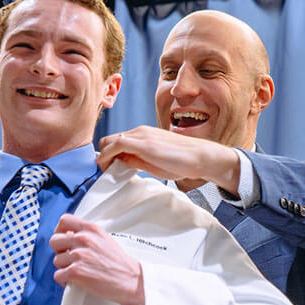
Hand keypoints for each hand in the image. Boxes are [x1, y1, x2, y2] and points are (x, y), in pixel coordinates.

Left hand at [50, 215, 144, 304]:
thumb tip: (69, 236)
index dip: (59, 230)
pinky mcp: (76, 271)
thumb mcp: (104, 239)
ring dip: (64, 268)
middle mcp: (84, 239)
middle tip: (68, 259)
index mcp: (91, 229)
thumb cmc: (118, 263)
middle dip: (59, 251)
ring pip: (56, 260)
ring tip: (77, 272)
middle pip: (54, 240)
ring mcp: (79, 255)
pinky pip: (58, 275)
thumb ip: (88, 235)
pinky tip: (74, 281)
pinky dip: (64, 281)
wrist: (130, 280)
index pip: (64, 220)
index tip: (62, 239)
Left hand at [97, 125, 240, 193]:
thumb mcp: (153, 162)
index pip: (116, 141)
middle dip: (103, 155)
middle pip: (108, 139)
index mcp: (142, 135)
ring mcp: (141, 136)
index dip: (107, 155)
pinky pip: (116, 145)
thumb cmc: (181, 161)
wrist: (200, 157)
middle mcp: (139, 132)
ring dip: (103, 157)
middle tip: (105, 172)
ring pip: (109, 141)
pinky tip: (108, 169)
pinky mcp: (144, 143)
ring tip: (106, 173)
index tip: (107, 170)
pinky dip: (107, 156)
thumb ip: (136, 160)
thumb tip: (120, 163)